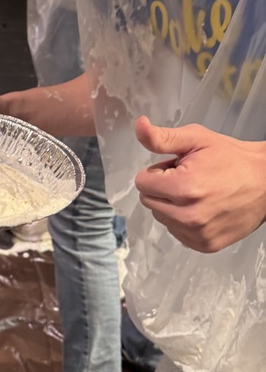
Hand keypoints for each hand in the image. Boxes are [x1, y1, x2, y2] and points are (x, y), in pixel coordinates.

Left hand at [134, 116, 265, 251]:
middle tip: (188, 177)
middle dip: (162, 188)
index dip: (158, 171)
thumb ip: (162, 137)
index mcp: (183, 188)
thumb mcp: (196, 139)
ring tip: (198, 192)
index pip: (142, 182)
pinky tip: (203, 208)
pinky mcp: (205, 245)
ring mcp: (197, 234)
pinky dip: (183, 221)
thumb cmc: (232, 158)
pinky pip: (177, 232)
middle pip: (148, 201)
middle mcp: (188, 216)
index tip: (177, 167)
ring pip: (161, 217)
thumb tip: (139, 126)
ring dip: (172, 205)